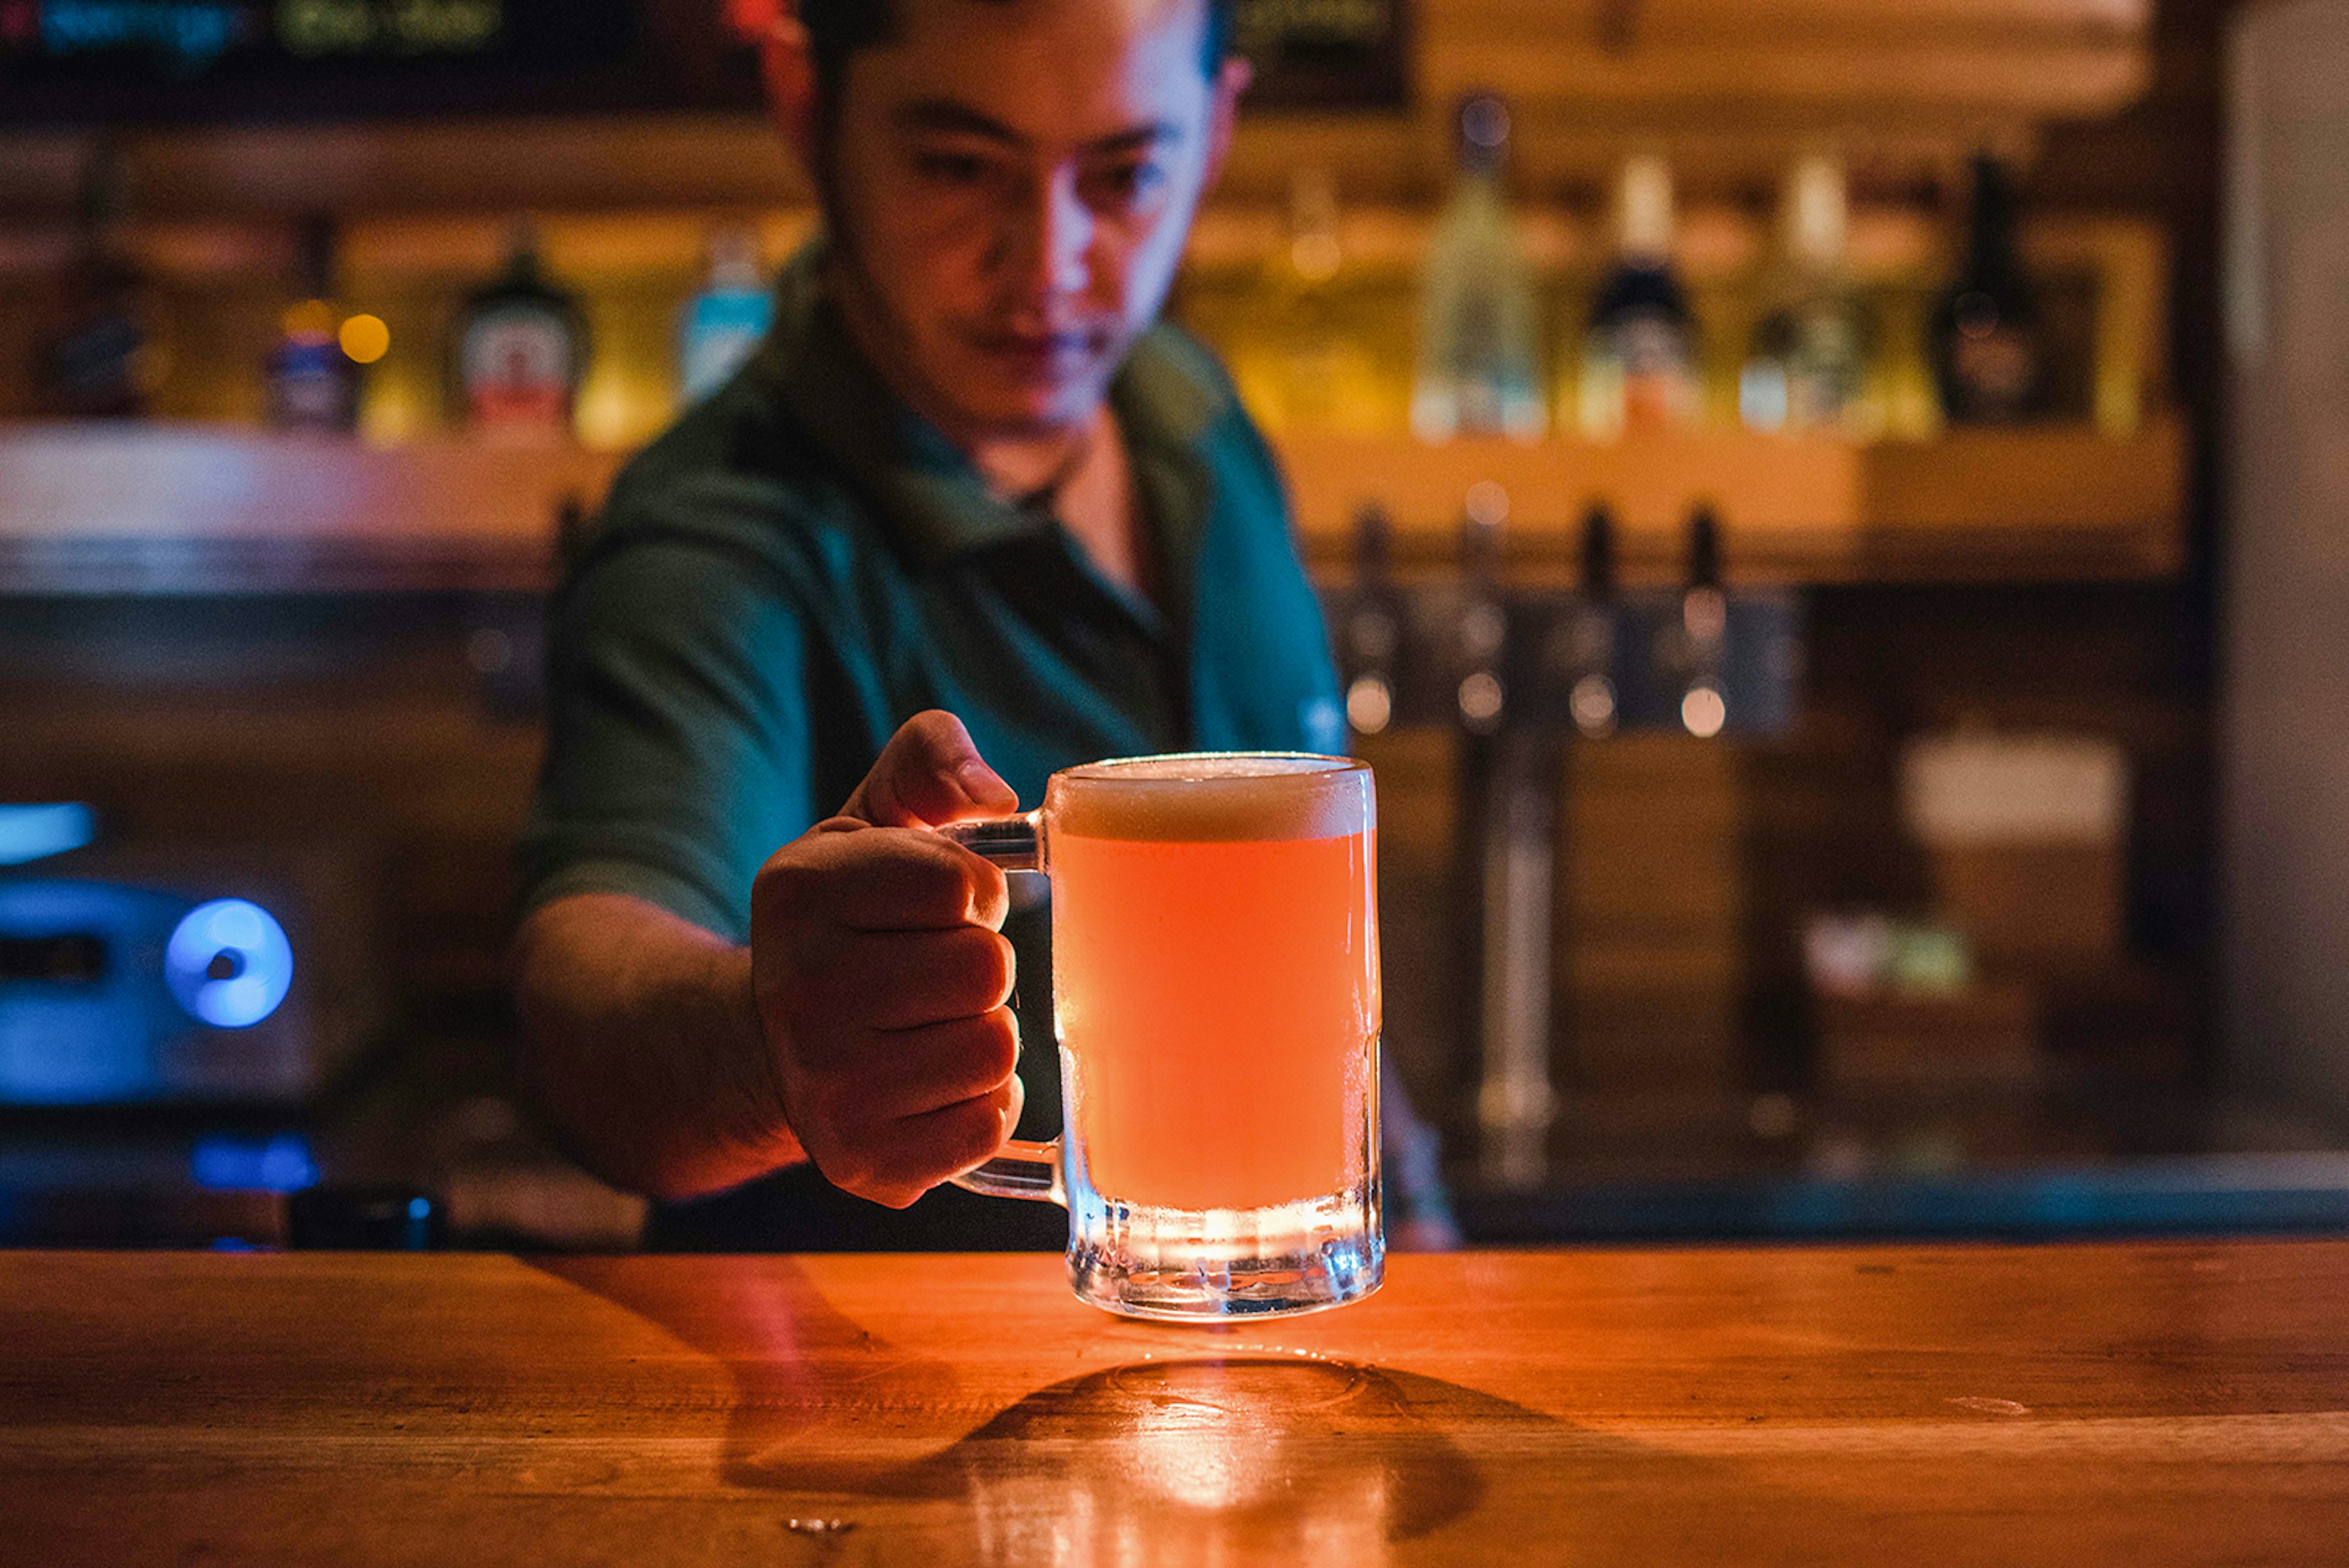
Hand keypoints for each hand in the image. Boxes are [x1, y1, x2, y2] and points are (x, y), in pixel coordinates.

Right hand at [749, 712, 1025, 1207]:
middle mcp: (796, 993)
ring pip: (995, 1051)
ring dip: (982, 1032)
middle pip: (987, 971)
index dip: (975, 891)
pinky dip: (981, 1103)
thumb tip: (994, 795)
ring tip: (930, 1025)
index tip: (946, 904)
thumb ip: (929, 760)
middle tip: (935, 973)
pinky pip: (989, 1124)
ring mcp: (822, 1089)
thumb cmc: (851, 917)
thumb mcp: (872, 816)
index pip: (965, 885)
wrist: (770, 1042)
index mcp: (798, 892)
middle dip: (980, 965)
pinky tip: (931, 1082)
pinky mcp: (859, 1163)